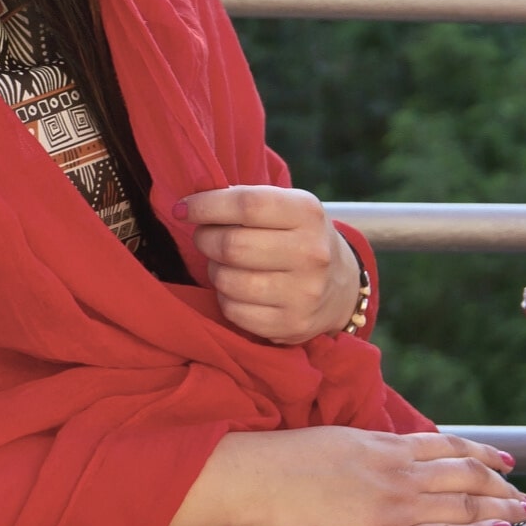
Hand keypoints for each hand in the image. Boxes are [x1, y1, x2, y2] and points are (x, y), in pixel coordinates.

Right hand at [163, 426, 525, 525]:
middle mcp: (395, 474)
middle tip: (522, 493)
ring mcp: (393, 507)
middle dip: (498, 486)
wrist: (256, 483)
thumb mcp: (333, 441)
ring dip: (497, 510)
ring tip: (521, 514)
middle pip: (462, 478)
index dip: (477, 454)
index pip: (444, 446)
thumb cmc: (282, 461)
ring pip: (461, 508)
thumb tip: (397, 455)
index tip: (500, 460)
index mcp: (381, 445)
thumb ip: (370, 450)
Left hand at [178, 184, 360, 344]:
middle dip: (204, 239)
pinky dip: (225, 298)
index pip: (246, 205)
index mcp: (307, 213)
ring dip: (214, 270)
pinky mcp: (293, 324)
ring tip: (225, 264)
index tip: (183, 208)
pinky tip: (237, 289)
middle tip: (205, 237)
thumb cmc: (296, 236)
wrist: (342, 285)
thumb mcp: (284, 206)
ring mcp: (305, 293)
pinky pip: (233, 311)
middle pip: (231, 246)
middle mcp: (311, 253)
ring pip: (227, 280)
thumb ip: (243, 200)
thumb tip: (189, 204)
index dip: (205, 206)